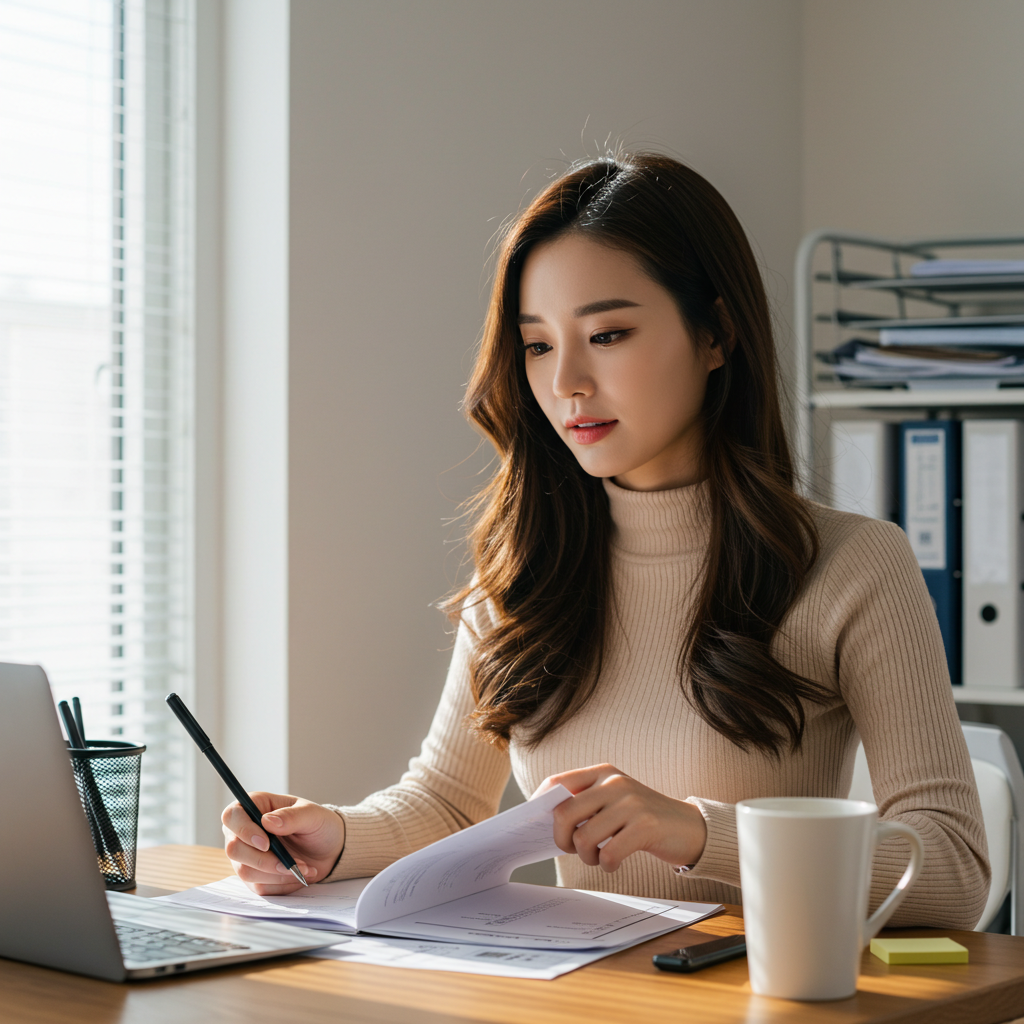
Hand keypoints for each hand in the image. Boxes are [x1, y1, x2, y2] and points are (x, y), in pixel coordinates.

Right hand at [221, 792, 345, 894]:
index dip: (243, 830)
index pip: (232, 816)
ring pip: (245, 871)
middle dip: (263, 860)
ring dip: (276, 873)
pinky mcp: (254, 876)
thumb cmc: (318, 825)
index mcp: (256, 806)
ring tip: (303, 867)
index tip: (266, 843)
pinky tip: (298, 874)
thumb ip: (291, 816)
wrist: (329, 849)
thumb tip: (267, 821)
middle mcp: (244, 832)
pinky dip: (282, 883)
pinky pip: (259, 886)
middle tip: (290, 863)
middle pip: (233, 849)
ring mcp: (247, 856)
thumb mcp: (312, 815)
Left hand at [537, 764, 706, 872]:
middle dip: (560, 838)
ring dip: (586, 856)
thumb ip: (586, 803)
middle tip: (571, 848)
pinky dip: (606, 865)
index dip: (540, 804)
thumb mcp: (615, 800)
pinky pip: (608, 854)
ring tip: (598, 857)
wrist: (690, 827)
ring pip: (584, 837)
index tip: (538, 824)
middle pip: (564, 812)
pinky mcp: (646, 826)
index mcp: (602, 773)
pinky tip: (614, 863)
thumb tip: (546, 821)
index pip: (557, 783)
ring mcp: (631, 803)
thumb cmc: (643, 819)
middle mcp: (615, 782)